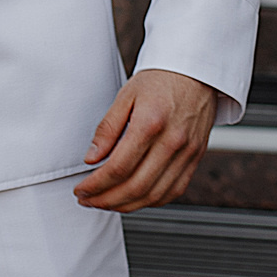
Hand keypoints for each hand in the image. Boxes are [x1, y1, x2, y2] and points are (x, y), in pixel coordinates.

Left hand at [73, 67, 218, 211]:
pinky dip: (151, 201)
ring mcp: (187, 152)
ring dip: (126, 205)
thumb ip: (107, 129)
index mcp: (150, 123)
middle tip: (88, 199)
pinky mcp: (195, 158)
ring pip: (154, 195)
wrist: (196, 71)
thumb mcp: (125, 95)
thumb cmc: (161, 79)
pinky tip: (135, 198)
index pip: (118, 168)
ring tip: (106, 202)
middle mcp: (172, 141)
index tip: (81, 189)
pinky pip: (174, 191)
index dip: (95, 185)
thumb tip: (92, 158)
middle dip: (106, 200)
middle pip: (135, 187)